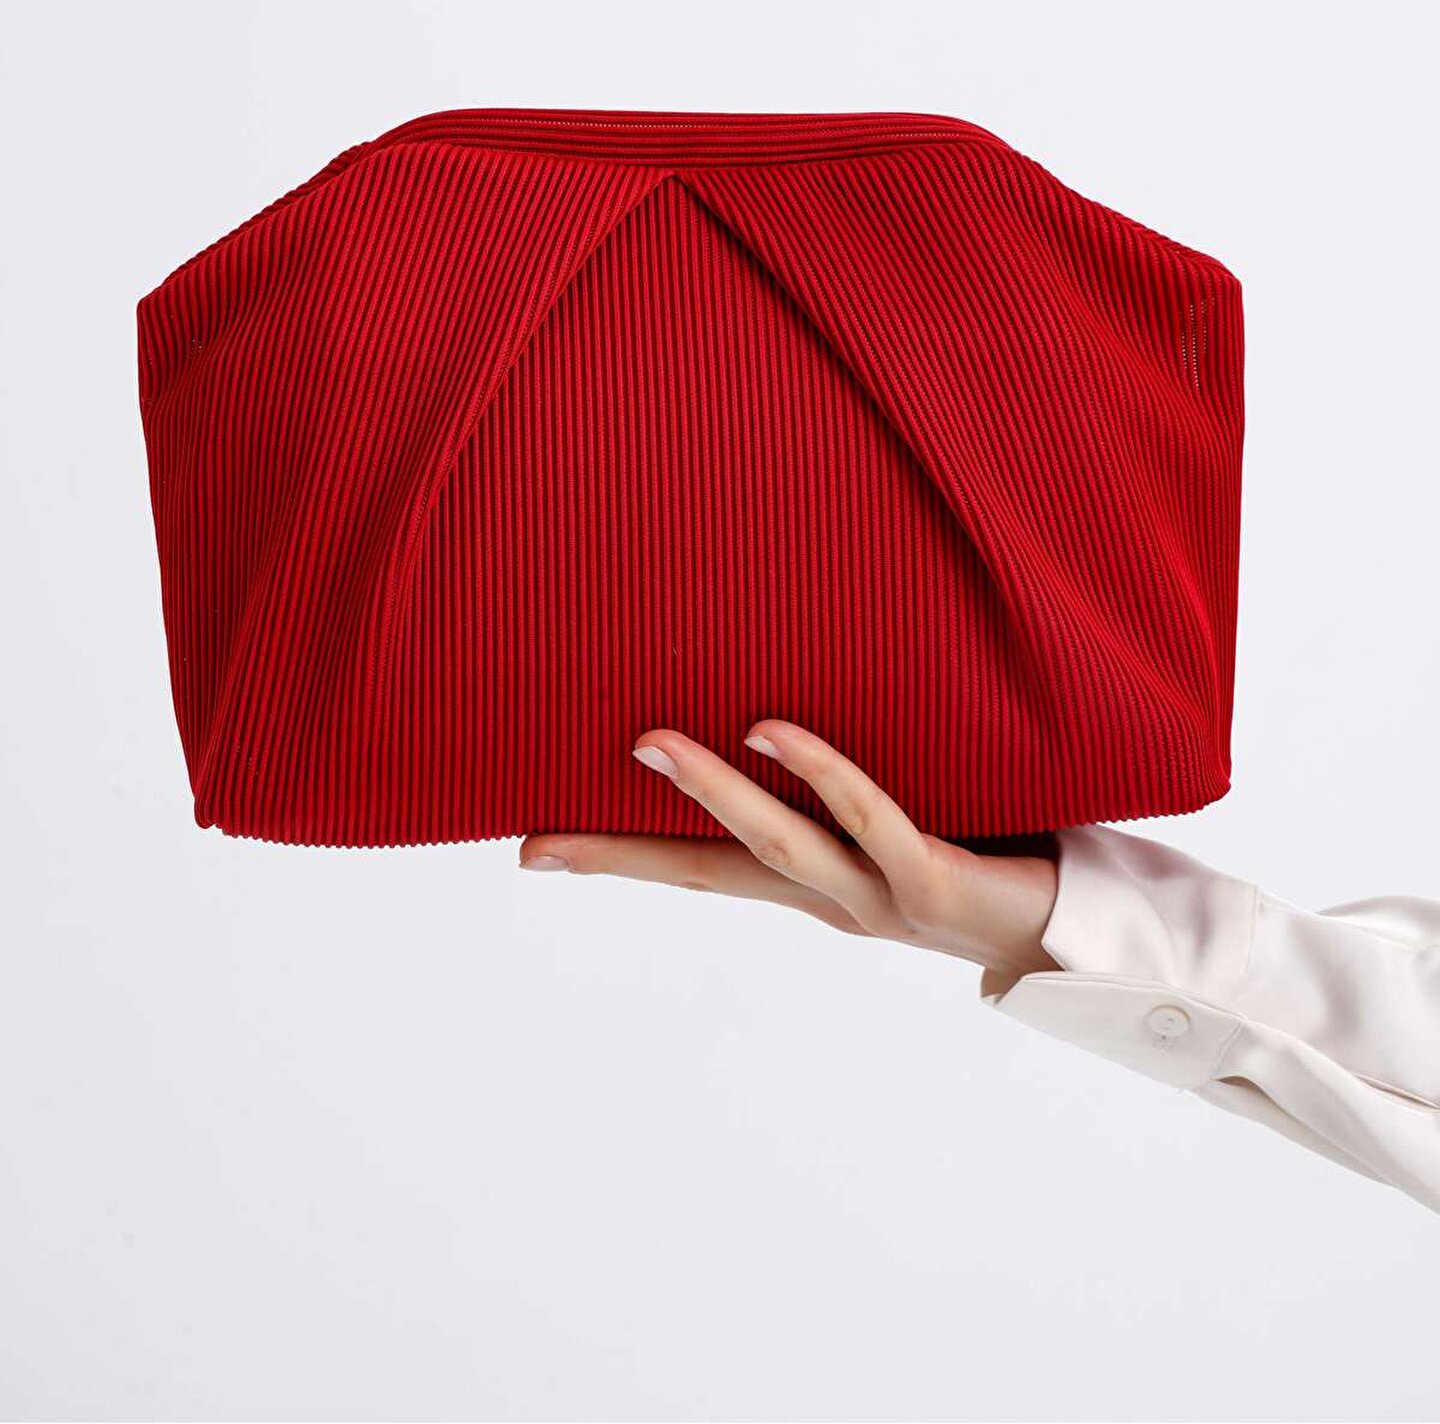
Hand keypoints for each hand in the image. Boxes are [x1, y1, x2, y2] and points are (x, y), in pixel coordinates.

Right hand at [518, 718, 1061, 984]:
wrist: (1085, 927)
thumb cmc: (991, 849)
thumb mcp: (899, 806)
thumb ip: (839, 772)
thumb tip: (773, 690)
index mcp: (815, 885)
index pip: (696, 868)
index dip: (615, 856)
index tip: (531, 848)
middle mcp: (834, 899)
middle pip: (710, 871)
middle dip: (623, 853)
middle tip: (538, 837)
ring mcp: (880, 895)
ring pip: (779, 845)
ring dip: (712, 794)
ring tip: (650, 743)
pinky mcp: (935, 880)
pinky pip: (872, 818)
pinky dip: (820, 774)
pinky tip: (772, 730)